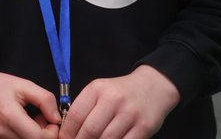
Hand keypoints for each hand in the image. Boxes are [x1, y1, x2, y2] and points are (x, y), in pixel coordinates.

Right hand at [0, 69, 61, 138]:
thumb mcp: (23, 85)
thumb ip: (45, 100)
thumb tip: (57, 119)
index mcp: (9, 115)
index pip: (39, 138)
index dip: (52, 133)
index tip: (51, 121)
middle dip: (43, 136)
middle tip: (40, 122)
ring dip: (31, 138)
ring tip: (28, 124)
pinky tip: (18, 129)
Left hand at [59, 65, 178, 138]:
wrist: (153, 87)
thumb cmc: (120, 92)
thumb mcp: (100, 91)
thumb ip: (85, 107)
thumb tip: (68, 130)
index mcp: (97, 89)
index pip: (76, 115)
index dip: (67, 132)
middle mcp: (113, 100)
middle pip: (90, 130)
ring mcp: (130, 114)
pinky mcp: (144, 127)